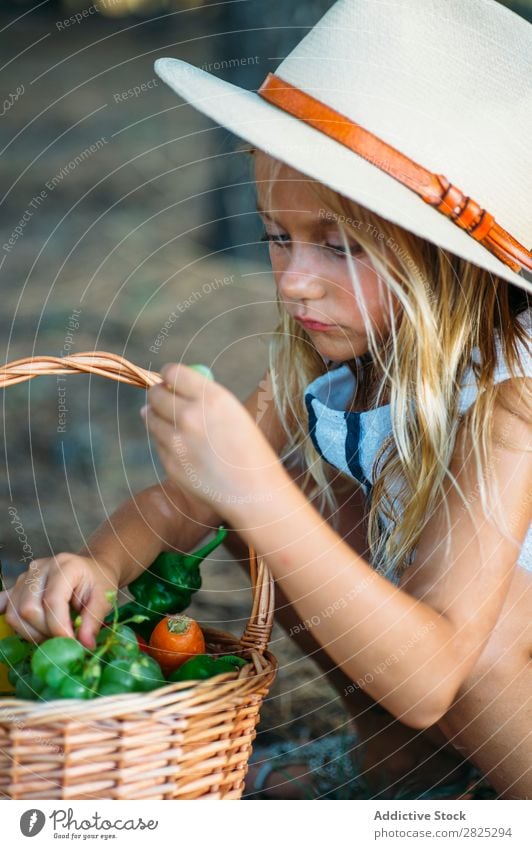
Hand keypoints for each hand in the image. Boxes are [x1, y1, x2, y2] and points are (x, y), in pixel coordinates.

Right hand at [0, 553, 118, 648]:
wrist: (91, 569)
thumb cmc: (98, 582)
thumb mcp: (104, 599)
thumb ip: (94, 621)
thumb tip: (84, 645)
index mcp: (65, 566)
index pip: (52, 601)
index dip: (59, 627)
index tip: (71, 643)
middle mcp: (40, 568)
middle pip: (29, 609)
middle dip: (45, 632)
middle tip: (63, 640)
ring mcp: (26, 576)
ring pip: (14, 613)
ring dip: (31, 633)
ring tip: (52, 634)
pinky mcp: (18, 585)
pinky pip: (4, 603)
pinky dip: (7, 618)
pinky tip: (20, 627)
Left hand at [141, 363, 282, 517]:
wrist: (254, 491)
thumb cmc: (249, 449)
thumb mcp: (234, 412)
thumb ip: (203, 397)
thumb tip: (167, 387)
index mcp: (211, 398)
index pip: (173, 372)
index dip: (169, 375)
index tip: (170, 380)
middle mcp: (190, 416)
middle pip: (155, 394)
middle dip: (157, 394)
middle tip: (162, 399)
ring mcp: (177, 441)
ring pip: (150, 418)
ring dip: (156, 416)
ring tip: (175, 424)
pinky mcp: (170, 462)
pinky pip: (158, 442)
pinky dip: (165, 441)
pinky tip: (185, 449)